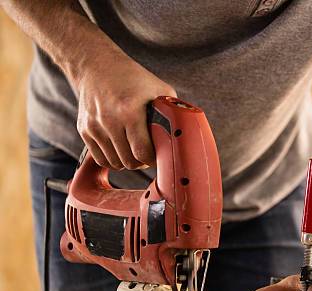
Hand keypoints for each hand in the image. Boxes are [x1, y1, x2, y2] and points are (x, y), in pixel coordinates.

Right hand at [73, 52, 176, 168]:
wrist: (96, 65)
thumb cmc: (133, 78)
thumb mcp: (159, 89)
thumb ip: (172, 112)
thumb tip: (185, 132)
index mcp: (129, 111)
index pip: (142, 152)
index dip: (153, 159)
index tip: (159, 156)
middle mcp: (109, 120)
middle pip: (128, 161)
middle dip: (142, 162)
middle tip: (149, 155)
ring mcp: (94, 126)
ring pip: (114, 163)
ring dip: (127, 162)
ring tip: (135, 152)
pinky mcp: (84, 130)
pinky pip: (100, 159)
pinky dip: (112, 160)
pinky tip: (122, 151)